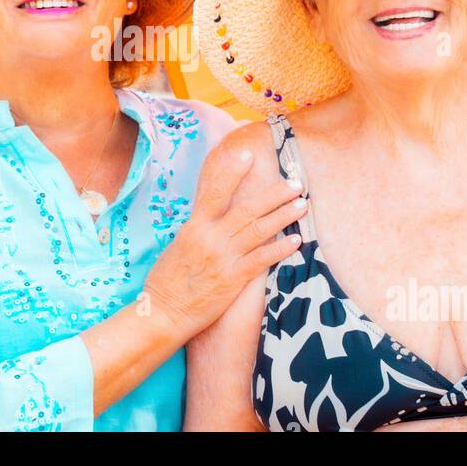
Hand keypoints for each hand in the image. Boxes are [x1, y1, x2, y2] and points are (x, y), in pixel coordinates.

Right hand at [143, 147, 306, 338]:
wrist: (164, 311)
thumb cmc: (169, 278)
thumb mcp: (179, 244)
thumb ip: (199, 227)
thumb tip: (214, 211)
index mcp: (194, 225)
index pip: (215, 190)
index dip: (233, 171)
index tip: (249, 154)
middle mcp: (211, 237)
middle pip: (248, 209)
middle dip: (275, 194)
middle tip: (296, 183)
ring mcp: (224, 257)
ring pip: (260, 230)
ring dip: (284, 216)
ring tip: (302, 205)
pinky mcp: (234, 278)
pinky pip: (262, 259)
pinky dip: (280, 249)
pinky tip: (296, 240)